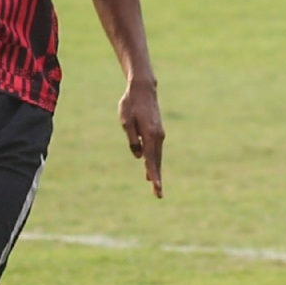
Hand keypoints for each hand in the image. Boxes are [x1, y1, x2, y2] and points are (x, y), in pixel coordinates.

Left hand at [119, 77, 164, 196]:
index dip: (153, 174)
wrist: (144, 89)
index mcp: (150, 134)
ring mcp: (159, 134)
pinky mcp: (157, 132)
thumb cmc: (131, 104)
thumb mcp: (126, 122)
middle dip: (157, 178)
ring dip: (156, 171)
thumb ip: (132, 140)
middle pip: (157, 161)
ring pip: (157, 157)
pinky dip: (155, 161)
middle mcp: (157, 136)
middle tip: (158, 195)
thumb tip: (138, 156)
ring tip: (155, 186)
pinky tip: (151, 170)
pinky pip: (156, 150)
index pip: (151, 159)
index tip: (156, 187)